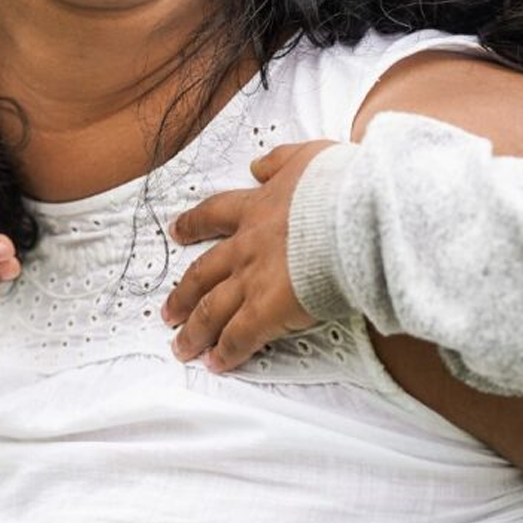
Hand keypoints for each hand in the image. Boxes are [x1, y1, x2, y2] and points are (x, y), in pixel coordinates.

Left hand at [160, 139, 335, 370]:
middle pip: (202, 273)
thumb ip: (279, 161)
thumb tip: (258, 164)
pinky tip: (216, 364)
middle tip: (168, 311)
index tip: (177, 232)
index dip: (193, 225)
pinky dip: (226, 353)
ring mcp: (253, 280)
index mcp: (256, 208)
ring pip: (211, 310)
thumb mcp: (306, 157)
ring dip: (194, 331)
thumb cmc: (340, 187)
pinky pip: (239, 337)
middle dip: (183, 294)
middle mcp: (246, 246)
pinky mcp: (267, 310)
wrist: (354, 215)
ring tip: (182, 347)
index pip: (214, 215)